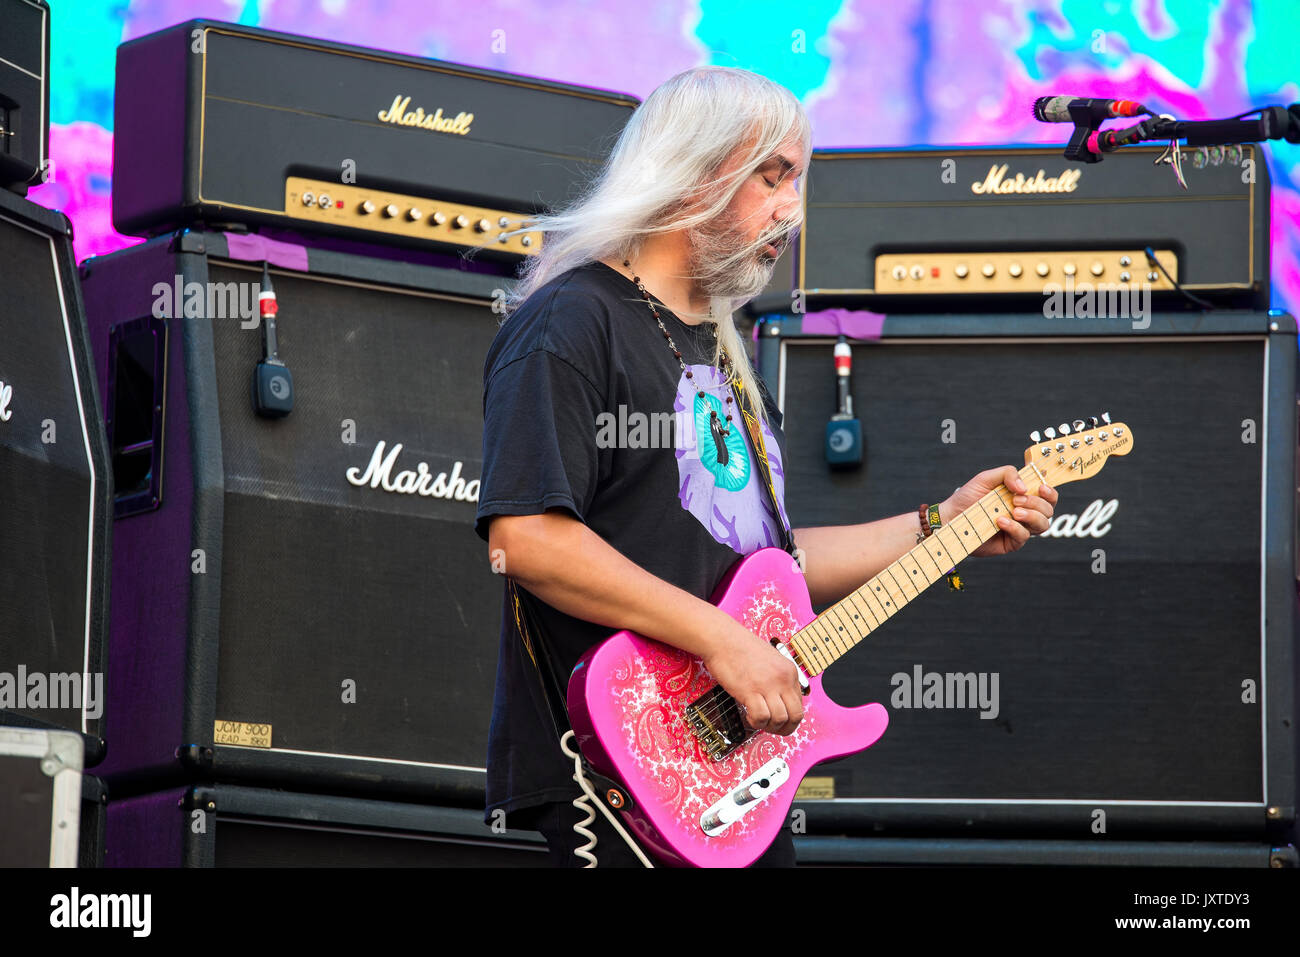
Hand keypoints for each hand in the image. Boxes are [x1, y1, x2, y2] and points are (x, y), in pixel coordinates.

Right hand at [701, 620, 803, 735]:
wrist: (722, 638)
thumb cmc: (740, 647)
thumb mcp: (770, 660)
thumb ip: (778, 678)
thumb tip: (779, 700)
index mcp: (790, 671)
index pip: (800, 704)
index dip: (789, 717)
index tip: (776, 717)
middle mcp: (783, 679)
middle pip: (796, 716)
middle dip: (785, 728)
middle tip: (771, 726)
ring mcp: (768, 685)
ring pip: (780, 719)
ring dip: (769, 725)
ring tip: (757, 718)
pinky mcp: (750, 690)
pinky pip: (762, 717)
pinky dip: (756, 722)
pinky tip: (749, 715)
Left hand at [940, 465, 1057, 557]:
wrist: (950, 517)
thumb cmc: (968, 497)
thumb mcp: (986, 478)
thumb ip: (1007, 473)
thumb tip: (1024, 487)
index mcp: (1022, 496)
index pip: (1048, 496)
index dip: (1050, 492)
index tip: (1041, 488)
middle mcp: (1024, 513)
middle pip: (1048, 510)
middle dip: (1036, 504)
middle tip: (1016, 500)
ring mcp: (1019, 528)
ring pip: (1042, 525)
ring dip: (1032, 516)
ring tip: (1014, 511)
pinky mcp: (1011, 543)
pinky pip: (1023, 536)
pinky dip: (1015, 527)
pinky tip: (1000, 521)